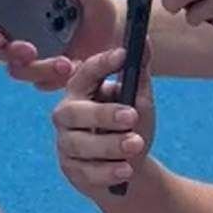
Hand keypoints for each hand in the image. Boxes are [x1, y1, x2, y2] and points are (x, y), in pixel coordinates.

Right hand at [0, 0, 120, 91]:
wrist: (119, 29)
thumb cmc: (94, 4)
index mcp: (22, 17)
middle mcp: (25, 39)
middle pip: (1, 55)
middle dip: (11, 54)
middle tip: (30, 50)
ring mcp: (38, 60)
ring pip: (22, 73)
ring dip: (40, 70)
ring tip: (67, 63)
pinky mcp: (55, 77)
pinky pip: (46, 85)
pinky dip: (58, 79)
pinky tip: (78, 68)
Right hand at [51, 46, 155, 198]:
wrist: (129, 169)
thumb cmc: (129, 127)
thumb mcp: (138, 99)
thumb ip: (139, 72)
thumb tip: (145, 40)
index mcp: (81, 91)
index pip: (85, 73)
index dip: (101, 64)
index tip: (123, 55)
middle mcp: (67, 115)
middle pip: (74, 112)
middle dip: (103, 113)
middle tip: (132, 115)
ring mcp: (66, 144)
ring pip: (79, 144)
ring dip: (109, 145)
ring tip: (136, 144)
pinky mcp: (72, 170)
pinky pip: (86, 172)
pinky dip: (107, 172)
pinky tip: (126, 170)